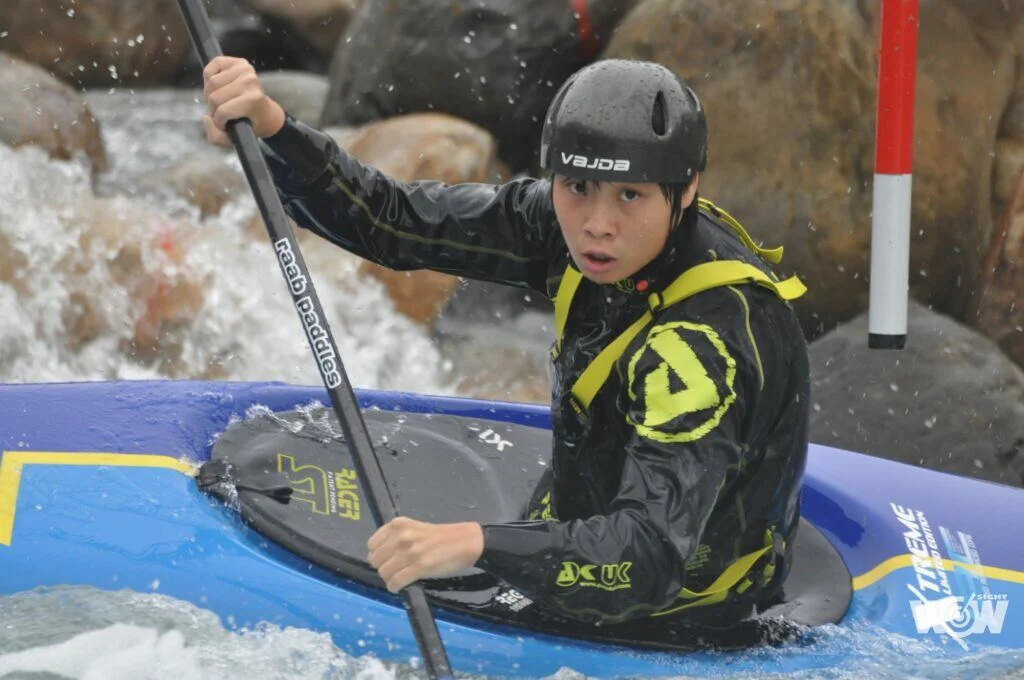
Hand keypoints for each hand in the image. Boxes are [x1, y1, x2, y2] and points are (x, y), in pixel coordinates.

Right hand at [201, 56, 285, 146]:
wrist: (266, 114)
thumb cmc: (250, 125)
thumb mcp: (235, 139)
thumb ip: (216, 137)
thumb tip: (206, 118)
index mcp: (253, 100)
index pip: (223, 111)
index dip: (218, 121)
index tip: (225, 124)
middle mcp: (251, 82)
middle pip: (214, 96)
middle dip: (213, 108)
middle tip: (222, 111)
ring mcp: (246, 70)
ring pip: (211, 82)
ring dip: (210, 94)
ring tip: (220, 100)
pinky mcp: (238, 62)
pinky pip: (211, 68)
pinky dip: (208, 78)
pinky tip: (218, 87)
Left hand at [367, 517, 483, 592]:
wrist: (464, 542)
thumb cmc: (440, 537)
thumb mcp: (414, 529)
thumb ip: (396, 538)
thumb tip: (380, 557)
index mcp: (398, 524)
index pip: (372, 545)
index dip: (378, 555)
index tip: (387, 560)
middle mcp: (401, 536)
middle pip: (376, 560)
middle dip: (383, 568)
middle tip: (395, 571)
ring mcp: (409, 552)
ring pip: (384, 572)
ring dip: (389, 579)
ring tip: (399, 578)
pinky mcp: (419, 567)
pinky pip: (396, 582)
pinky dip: (395, 587)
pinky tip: (400, 586)